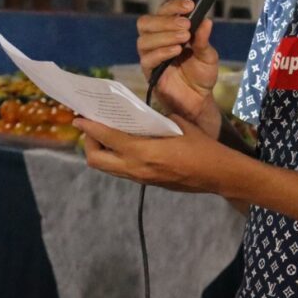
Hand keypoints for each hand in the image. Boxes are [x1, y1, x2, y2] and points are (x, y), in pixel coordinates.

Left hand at [76, 114, 235, 192]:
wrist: (218, 175)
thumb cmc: (203, 147)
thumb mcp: (181, 126)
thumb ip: (159, 120)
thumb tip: (146, 115)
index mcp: (144, 151)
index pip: (107, 138)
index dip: (90, 128)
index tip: (79, 118)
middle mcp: (136, 168)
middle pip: (96, 160)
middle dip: (89, 143)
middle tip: (93, 127)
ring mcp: (141, 178)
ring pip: (107, 168)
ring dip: (101, 152)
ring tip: (105, 136)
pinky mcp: (147, 183)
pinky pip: (122, 171)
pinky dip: (116, 158)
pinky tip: (124, 146)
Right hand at [136, 0, 221, 137]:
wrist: (199, 100)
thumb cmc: (202, 75)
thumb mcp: (208, 56)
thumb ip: (203, 39)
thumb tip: (206, 20)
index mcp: (169, 31)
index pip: (163, 11)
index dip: (174, 6)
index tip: (190, 5)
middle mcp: (156, 41)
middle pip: (146, 22)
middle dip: (166, 20)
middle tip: (186, 25)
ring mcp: (150, 56)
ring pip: (144, 39)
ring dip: (165, 35)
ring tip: (184, 39)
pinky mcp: (149, 72)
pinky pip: (147, 59)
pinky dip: (162, 52)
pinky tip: (176, 51)